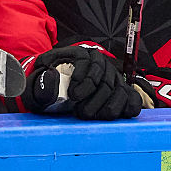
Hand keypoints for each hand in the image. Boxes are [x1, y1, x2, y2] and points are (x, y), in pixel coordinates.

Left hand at [21, 45, 141, 119]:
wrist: (56, 91)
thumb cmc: (47, 85)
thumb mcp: (38, 83)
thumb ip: (41, 81)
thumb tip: (50, 74)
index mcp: (80, 54)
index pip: (89, 63)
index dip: (84, 79)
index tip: (74, 95)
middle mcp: (100, 63)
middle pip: (106, 80)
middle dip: (93, 100)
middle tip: (80, 112)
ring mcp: (113, 78)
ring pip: (120, 91)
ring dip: (108, 108)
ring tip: (91, 117)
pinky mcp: (121, 92)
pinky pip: (132, 100)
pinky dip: (126, 109)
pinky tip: (111, 116)